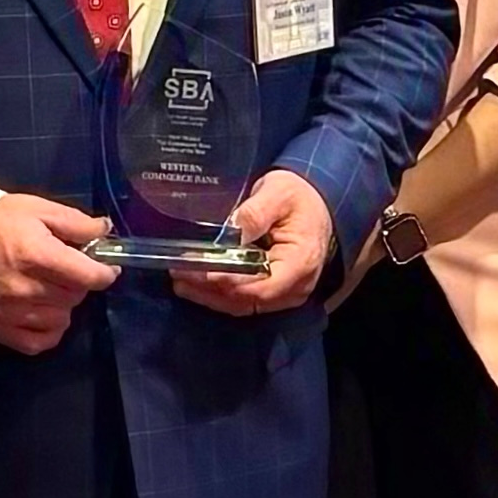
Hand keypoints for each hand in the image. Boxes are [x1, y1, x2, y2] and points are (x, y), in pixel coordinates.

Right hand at [0, 192, 121, 355]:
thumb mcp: (36, 209)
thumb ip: (75, 222)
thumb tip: (106, 231)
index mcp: (38, 255)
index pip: (89, 276)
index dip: (104, 272)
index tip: (105, 267)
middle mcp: (27, 289)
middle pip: (76, 296)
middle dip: (78, 282)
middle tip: (66, 270)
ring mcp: (13, 313)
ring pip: (62, 318)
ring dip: (63, 305)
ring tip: (50, 289)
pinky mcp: (0, 329)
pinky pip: (41, 342)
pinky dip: (49, 329)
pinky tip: (43, 313)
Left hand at [175, 167, 334, 316]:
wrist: (318, 205)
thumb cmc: (299, 196)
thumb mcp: (278, 192)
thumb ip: (256, 212)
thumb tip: (231, 232)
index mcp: (301, 263)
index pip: (260, 285)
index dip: (226, 281)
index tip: (197, 268)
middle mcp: (296, 287)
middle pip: (247, 300)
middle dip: (210, 290)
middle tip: (179, 275)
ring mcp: (287, 294)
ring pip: (243, 306)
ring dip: (210, 296)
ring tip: (181, 282)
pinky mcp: (276, 294)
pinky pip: (245, 302)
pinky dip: (220, 295)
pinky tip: (198, 286)